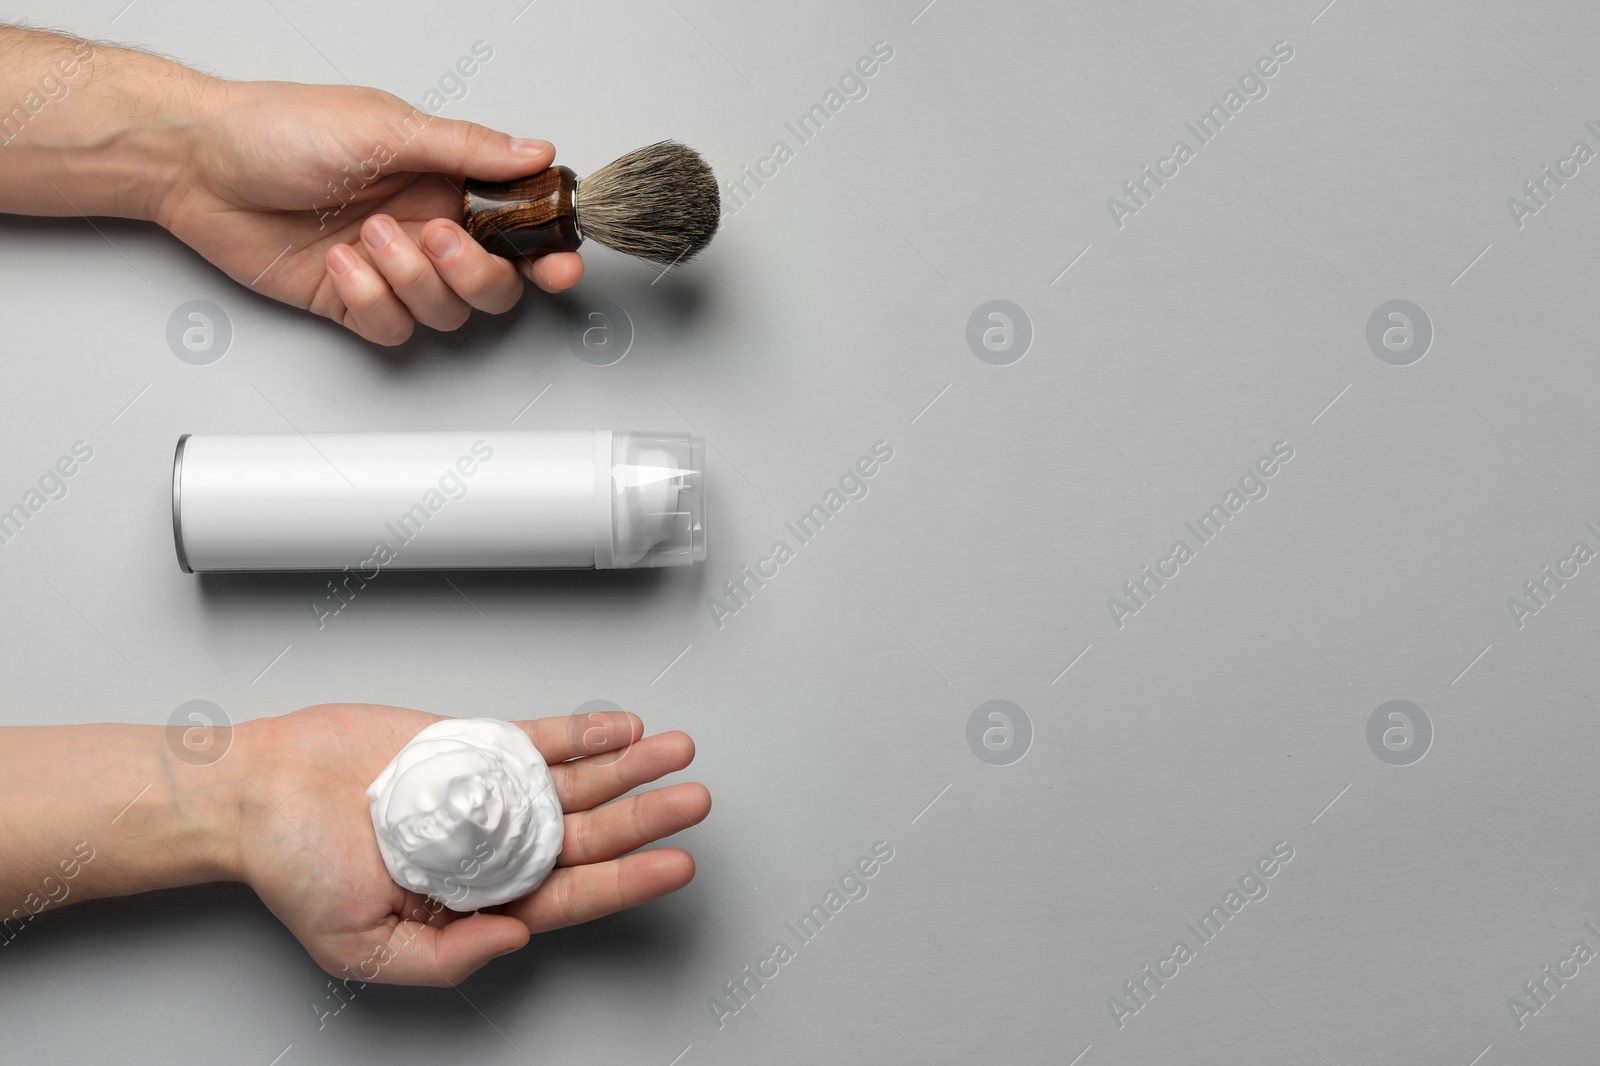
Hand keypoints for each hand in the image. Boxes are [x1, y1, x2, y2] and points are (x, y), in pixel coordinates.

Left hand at [157, 80, 584, 344]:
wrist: (197, 163)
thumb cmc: (277, 129)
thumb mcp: (384, 127)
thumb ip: (466, 148)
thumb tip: (535, 151)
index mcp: (445, 180)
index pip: (520, 224)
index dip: (549, 250)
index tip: (559, 263)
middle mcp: (426, 227)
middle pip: (495, 285)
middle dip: (472, 273)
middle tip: (435, 237)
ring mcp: (392, 269)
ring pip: (446, 312)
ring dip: (409, 279)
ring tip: (368, 236)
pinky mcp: (354, 301)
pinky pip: (392, 329)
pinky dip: (371, 300)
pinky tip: (341, 262)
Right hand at [232, 704, 708, 985]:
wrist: (258, 791)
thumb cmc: (295, 871)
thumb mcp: (359, 946)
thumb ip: (441, 956)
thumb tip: (515, 942)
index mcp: (477, 900)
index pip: (571, 895)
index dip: (628, 882)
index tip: (676, 864)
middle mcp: (495, 848)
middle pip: (589, 836)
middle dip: (647, 818)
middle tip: (694, 801)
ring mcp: (490, 794)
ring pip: (577, 783)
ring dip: (630, 768)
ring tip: (677, 753)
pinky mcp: (475, 746)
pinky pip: (541, 740)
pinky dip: (583, 733)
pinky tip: (623, 729)